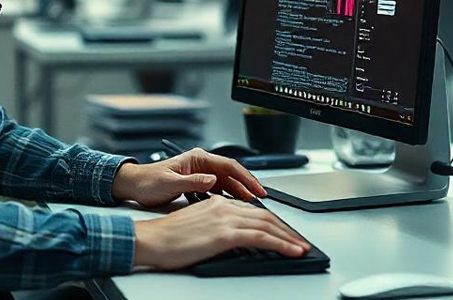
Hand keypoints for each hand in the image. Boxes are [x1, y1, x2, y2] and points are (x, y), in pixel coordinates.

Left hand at [111, 148, 266, 206]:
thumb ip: (191, 182)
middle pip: (231, 174)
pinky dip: (228, 198)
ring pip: (227, 182)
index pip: (228, 165)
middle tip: (260, 197)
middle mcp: (201, 164)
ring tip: (251, 204)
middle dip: (246, 185)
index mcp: (197, 158)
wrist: (134, 186)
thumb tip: (212, 181)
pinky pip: (219, 190)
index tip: (256, 188)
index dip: (245, 177)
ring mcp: (200, 174)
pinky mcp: (198, 185)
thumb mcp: (170, 182)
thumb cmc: (148, 181)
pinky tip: (234, 207)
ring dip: (239, 192)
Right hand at [132, 194, 310, 269]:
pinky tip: (292, 250)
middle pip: (264, 216)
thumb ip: (215, 225)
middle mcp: (224, 206)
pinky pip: (262, 237)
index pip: (252, 211)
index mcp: (216, 202)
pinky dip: (282, 243)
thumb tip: (230, 236)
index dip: (272, 222)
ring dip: (288, 237)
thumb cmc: (167, 238)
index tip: (283, 232)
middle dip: (285, 229)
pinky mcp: (225, 234)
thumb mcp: (196, 225)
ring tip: (300, 247)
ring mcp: (226, 219)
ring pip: (267, 225)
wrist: (151, 240)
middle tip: (298, 240)